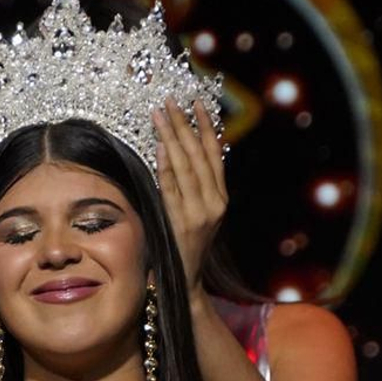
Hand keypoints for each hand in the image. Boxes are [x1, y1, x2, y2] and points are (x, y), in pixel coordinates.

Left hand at [153, 100, 227, 292]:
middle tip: (172, 101)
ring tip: (160, 114)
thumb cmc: (187, 244)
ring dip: (172, 137)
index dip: (207, 126)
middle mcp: (214, 203)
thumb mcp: (200, 213)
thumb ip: (196, 187)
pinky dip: (167, 165)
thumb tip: (181, 152)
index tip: (197, 103)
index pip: (215, 154)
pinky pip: (172, 187)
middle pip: (200, 155)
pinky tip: (160, 145)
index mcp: (221, 198)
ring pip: (186, 166)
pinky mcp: (181, 221)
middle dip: (185, 125)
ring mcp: (198, 212)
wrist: (186, 279)